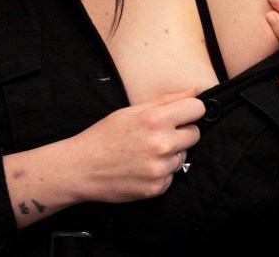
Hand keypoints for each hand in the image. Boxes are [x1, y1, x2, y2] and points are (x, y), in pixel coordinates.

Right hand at [70, 89, 204, 202]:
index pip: (197, 109)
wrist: (81, 169)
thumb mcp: (132, 111)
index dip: (190, 111)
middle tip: (157, 135)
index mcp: (156, 119)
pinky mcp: (157, 187)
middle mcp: (162, 144)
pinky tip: (142, 168)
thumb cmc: (105, 135)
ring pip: (183, 156)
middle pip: (195, 134)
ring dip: (170, 154)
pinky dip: (161, 172)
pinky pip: (172, 175)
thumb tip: (195, 91)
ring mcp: (160, 168)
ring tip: (145, 153)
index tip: (181, 115)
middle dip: (181, 133)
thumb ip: (167, 100)